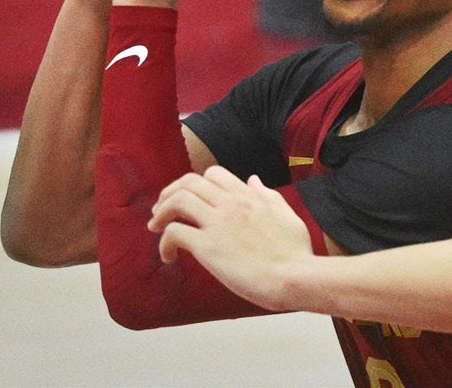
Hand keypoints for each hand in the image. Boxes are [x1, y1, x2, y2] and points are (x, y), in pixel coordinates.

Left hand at [149, 166, 312, 310]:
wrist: (294, 277)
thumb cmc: (294, 252)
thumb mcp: (286, 214)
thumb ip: (267, 195)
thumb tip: (253, 180)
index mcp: (249, 196)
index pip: (213, 174)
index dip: (195, 184)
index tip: (189, 198)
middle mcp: (231, 204)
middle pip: (189, 183)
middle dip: (170, 193)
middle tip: (161, 211)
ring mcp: (218, 224)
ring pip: (177, 202)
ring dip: (161, 213)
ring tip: (156, 228)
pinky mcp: (208, 247)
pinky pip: (174, 233)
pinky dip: (165, 243)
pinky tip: (169, 257)